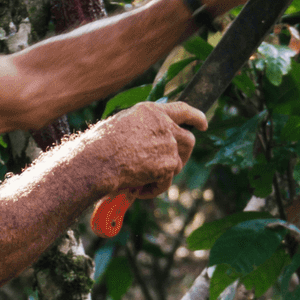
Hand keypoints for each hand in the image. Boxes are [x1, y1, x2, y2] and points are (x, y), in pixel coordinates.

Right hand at [80, 101, 208, 197]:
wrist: (95, 162)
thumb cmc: (98, 147)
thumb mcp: (121, 127)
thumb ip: (142, 130)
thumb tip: (150, 145)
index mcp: (151, 112)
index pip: (182, 109)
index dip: (196, 117)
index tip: (203, 124)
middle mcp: (164, 124)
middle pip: (188, 140)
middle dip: (183, 155)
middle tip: (170, 168)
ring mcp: (169, 144)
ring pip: (178, 163)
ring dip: (164, 175)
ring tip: (140, 181)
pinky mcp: (168, 164)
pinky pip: (166, 182)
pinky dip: (153, 189)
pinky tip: (136, 189)